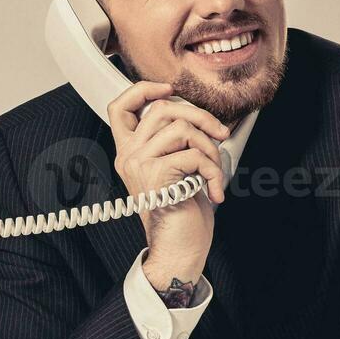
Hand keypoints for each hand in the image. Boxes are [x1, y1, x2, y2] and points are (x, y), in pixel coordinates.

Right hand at [105, 81, 229, 291]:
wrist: (179, 249)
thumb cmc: (182, 212)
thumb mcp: (177, 169)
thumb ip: (177, 142)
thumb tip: (202, 117)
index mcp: (129, 152)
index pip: (120, 107)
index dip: (144, 90)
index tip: (169, 89)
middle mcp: (128, 155)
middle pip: (163, 108)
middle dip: (201, 116)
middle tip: (220, 135)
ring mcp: (139, 164)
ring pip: (182, 128)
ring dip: (210, 148)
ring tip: (214, 171)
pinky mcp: (156, 175)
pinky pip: (195, 154)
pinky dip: (214, 171)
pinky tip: (214, 191)